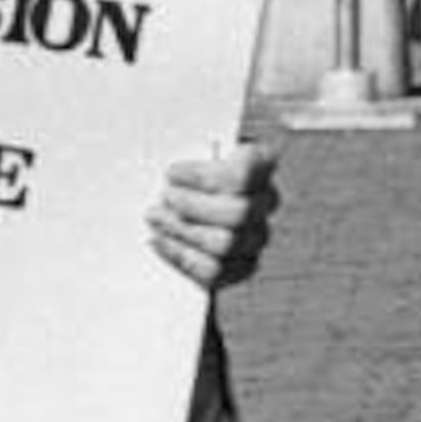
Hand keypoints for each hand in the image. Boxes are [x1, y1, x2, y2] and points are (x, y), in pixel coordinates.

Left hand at [150, 141, 279, 290]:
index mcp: (259, 164)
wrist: (182, 196)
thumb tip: (156, 164)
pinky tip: (160, 241)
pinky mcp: (240, 266)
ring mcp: (255, 237)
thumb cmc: (185, 169)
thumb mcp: (185, 151)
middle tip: (164, 198)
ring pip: (225, 244)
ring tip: (156, 218)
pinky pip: (214, 271)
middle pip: (239, 212)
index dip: (204, 175)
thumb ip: (181, 150)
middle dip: (192, 207)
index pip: (246, 171)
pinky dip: (181, 256)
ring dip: (182, 231)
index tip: (171, 173)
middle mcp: (265, 202)